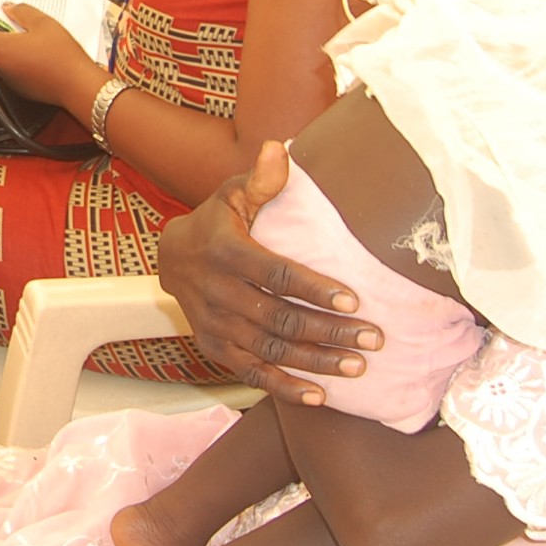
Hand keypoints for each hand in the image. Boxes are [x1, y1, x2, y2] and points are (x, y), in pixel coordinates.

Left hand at [0, 2, 94, 106]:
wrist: (78, 86)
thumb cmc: (61, 55)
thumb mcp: (42, 23)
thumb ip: (21, 11)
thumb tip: (7, 8)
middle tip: (16, 19)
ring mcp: (8, 78)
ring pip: (2, 55)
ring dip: (10, 44)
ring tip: (31, 35)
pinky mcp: (19, 87)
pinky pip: (12, 68)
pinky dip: (19, 59)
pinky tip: (36, 52)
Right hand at [157, 141, 380, 404]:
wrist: (172, 256)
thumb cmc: (217, 222)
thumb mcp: (233, 193)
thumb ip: (262, 179)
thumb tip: (279, 149)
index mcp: (226, 251)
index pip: (275, 274)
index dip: (314, 289)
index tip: (354, 299)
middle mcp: (217, 292)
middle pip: (279, 318)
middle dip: (329, 332)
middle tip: (374, 339)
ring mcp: (215, 325)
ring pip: (270, 350)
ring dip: (316, 361)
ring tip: (358, 366)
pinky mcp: (215, 347)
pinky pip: (251, 372)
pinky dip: (284, 387)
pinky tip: (318, 396)